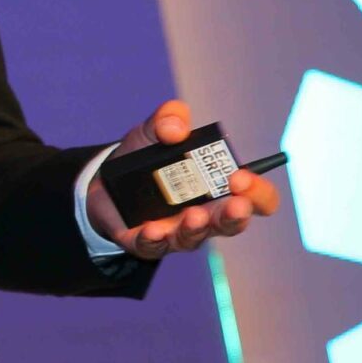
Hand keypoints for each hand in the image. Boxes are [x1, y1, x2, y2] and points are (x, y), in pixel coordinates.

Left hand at [87, 99, 280, 259]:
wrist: (103, 181)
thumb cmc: (143, 156)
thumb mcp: (153, 130)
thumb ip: (168, 117)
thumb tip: (176, 129)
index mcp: (219, 186)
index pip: (257, 197)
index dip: (258, 192)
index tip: (241, 177)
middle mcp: (206, 213)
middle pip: (232, 223)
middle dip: (236, 214)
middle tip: (236, 204)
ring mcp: (178, 231)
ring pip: (195, 237)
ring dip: (196, 228)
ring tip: (194, 215)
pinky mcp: (148, 242)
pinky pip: (154, 245)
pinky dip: (154, 238)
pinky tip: (153, 229)